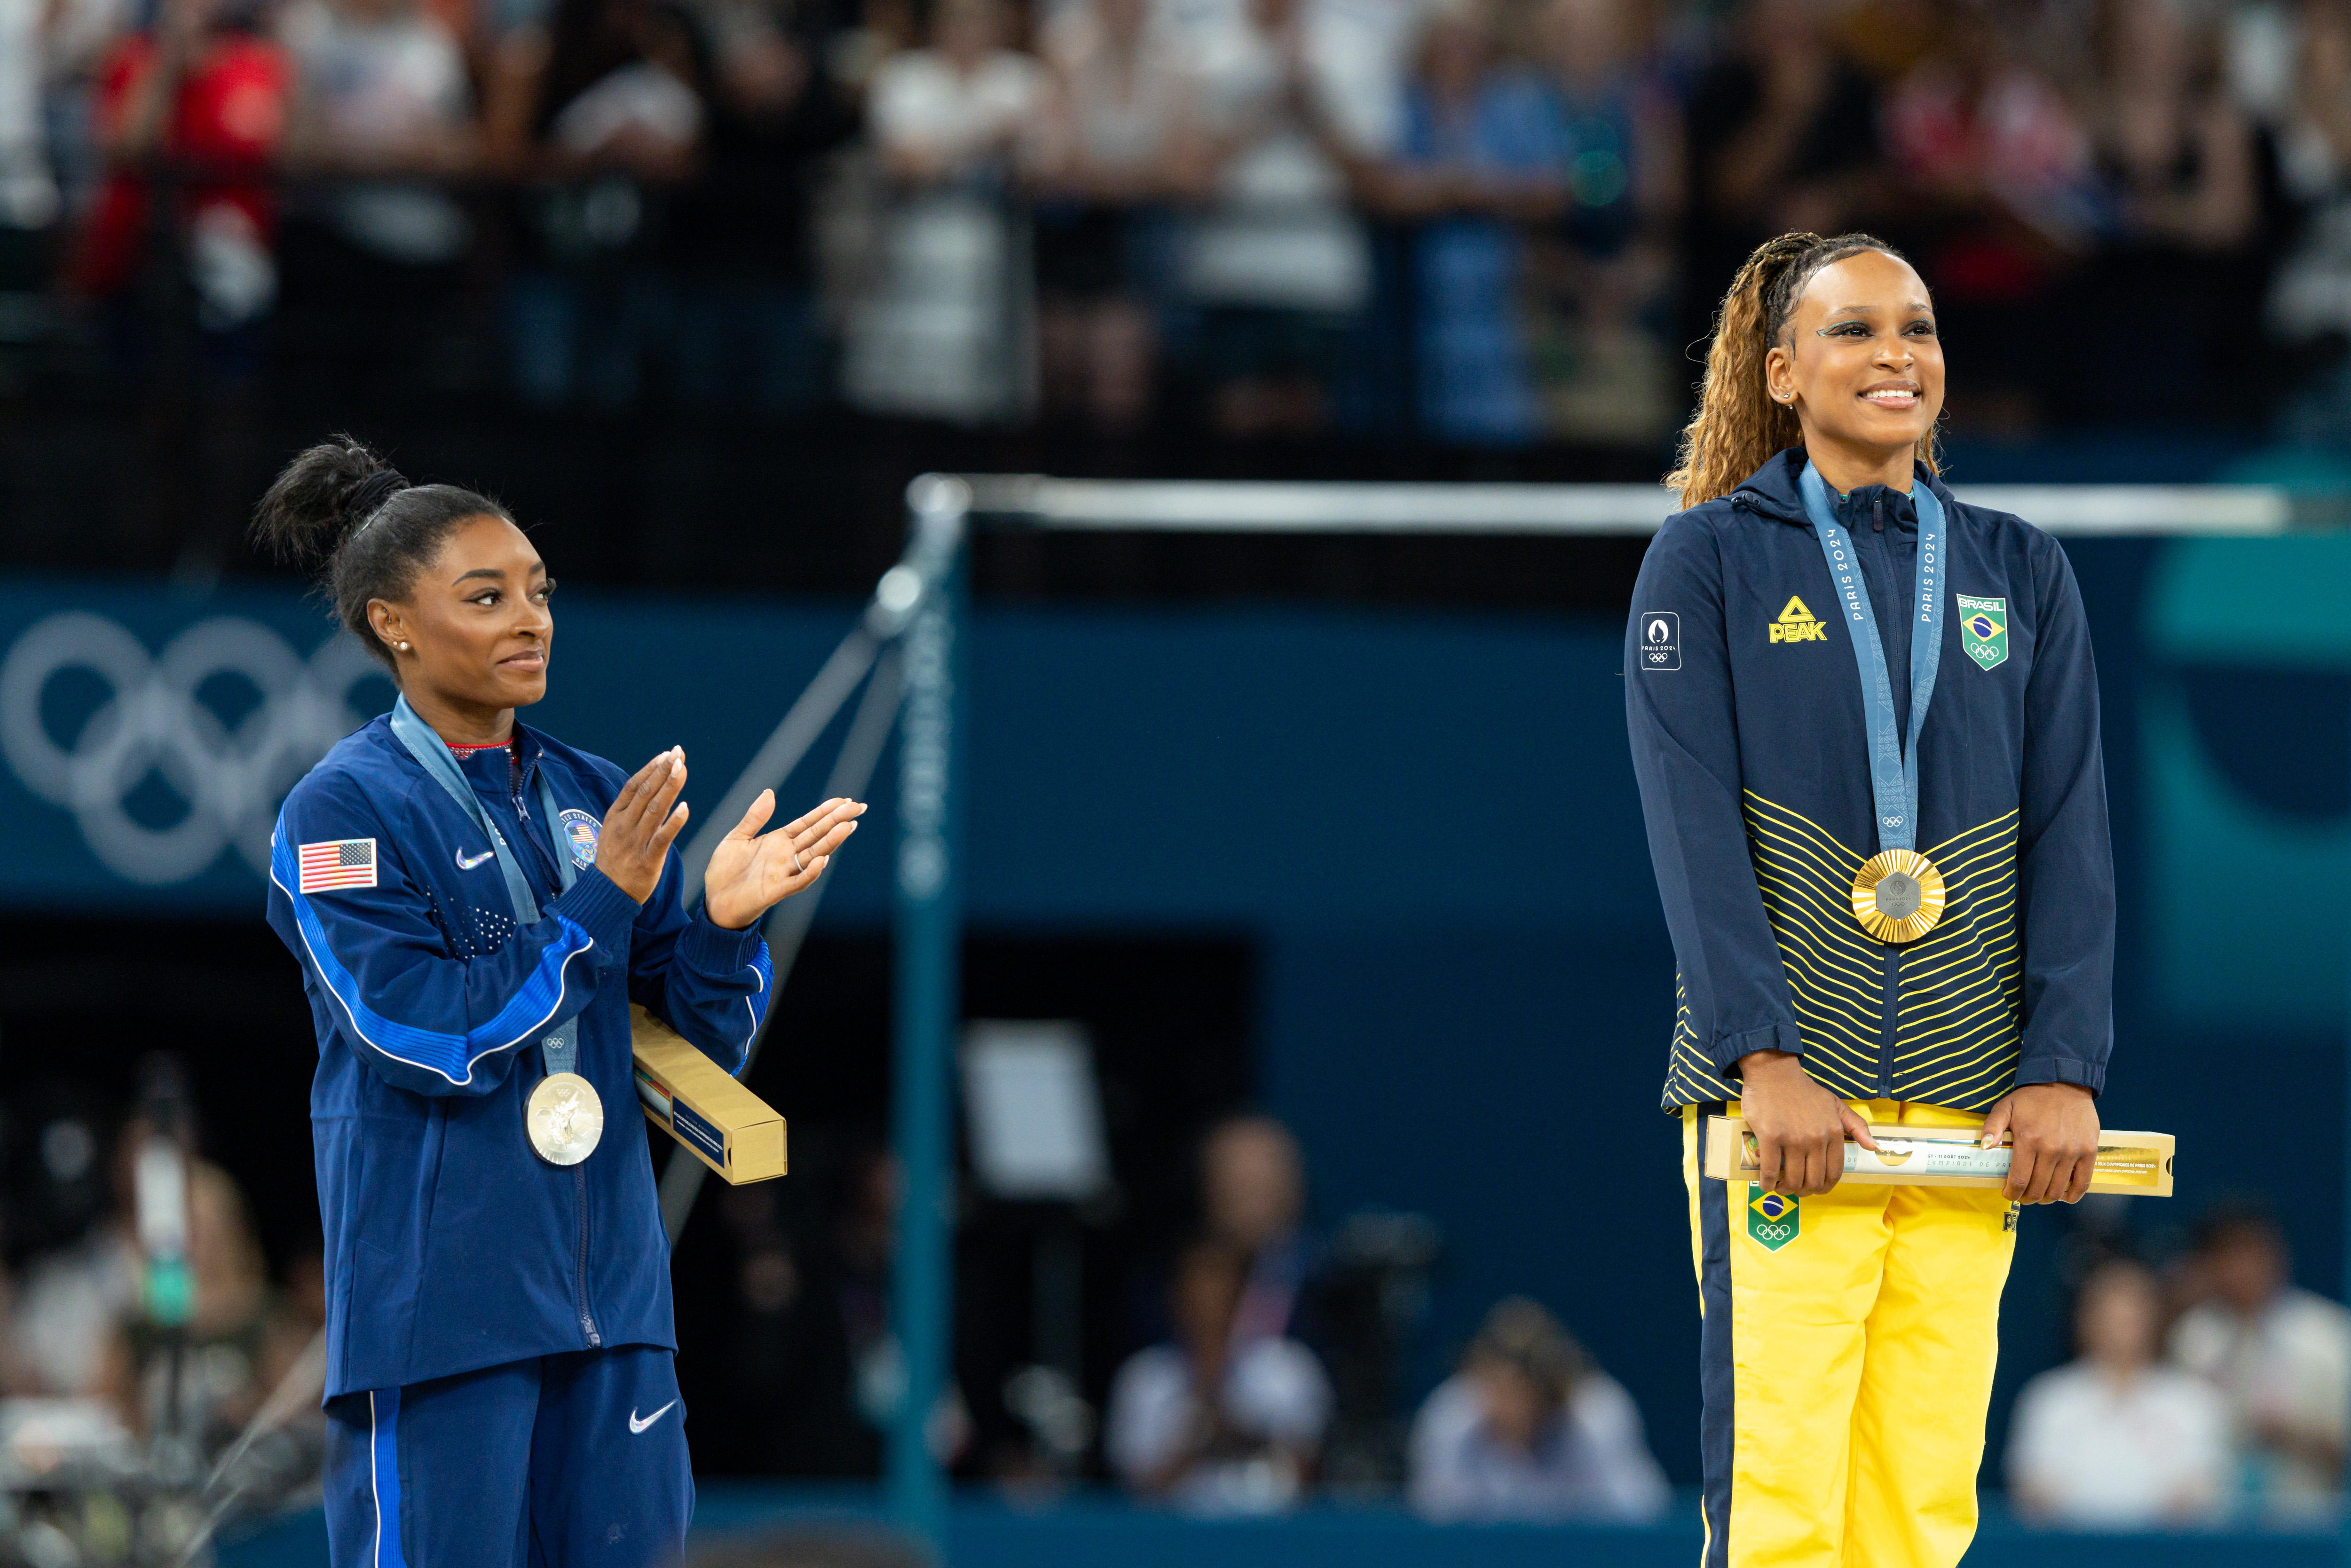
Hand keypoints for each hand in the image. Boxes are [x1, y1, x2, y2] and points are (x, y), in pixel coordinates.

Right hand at [598, 746, 689, 902]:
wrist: (607, 893)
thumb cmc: (615, 859)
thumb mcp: (615, 829)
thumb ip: (631, 810)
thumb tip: (650, 786)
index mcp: (615, 816)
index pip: (633, 786)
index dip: (651, 768)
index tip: (667, 754)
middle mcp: (624, 825)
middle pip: (645, 792)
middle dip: (662, 771)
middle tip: (678, 754)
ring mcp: (635, 842)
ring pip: (654, 810)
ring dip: (669, 787)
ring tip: (682, 769)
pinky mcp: (648, 859)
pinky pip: (662, 838)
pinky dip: (674, 822)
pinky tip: (685, 807)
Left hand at [703, 793, 865, 930]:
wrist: (714, 900)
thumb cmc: (725, 871)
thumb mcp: (737, 837)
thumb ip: (754, 817)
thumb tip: (769, 792)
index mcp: (779, 841)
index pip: (808, 823)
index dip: (826, 812)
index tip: (845, 800)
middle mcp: (786, 856)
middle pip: (817, 835)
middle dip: (837, 821)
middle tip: (858, 807)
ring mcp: (783, 873)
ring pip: (813, 855)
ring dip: (831, 842)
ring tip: (848, 826)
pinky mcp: (775, 891)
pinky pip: (797, 882)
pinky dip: (810, 872)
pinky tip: (822, 860)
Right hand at [1734, 1050, 1875, 1196]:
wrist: (1774, 1072)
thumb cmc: (1804, 1090)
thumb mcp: (1835, 1104)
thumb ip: (1856, 1125)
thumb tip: (1874, 1147)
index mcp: (1834, 1133)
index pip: (1834, 1172)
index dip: (1825, 1187)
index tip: (1815, 1188)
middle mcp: (1816, 1139)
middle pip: (1813, 1180)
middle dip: (1805, 1191)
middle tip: (1795, 1189)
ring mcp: (1792, 1139)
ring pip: (1793, 1179)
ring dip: (1786, 1190)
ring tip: (1780, 1187)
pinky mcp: (1770, 1137)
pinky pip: (1770, 1169)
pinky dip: (1768, 1182)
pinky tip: (1767, 1184)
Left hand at [1981, 1082, 2099, 1204]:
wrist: (2064, 1083)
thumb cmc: (2032, 1098)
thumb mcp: (2005, 1107)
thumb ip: (1992, 1126)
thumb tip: (1984, 1147)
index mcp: (2028, 1140)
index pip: (2019, 1179)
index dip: (2012, 1193)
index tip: (2009, 1194)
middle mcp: (2051, 1149)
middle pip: (2038, 1188)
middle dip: (2027, 1197)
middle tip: (2023, 1196)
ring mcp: (2072, 1152)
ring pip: (2058, 1189)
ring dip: (2047, 1198)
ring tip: (2040, 1195)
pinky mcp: (2089, 1151)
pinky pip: (2083, 1183)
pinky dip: (2072, 1195)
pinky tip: (2063, 1196)